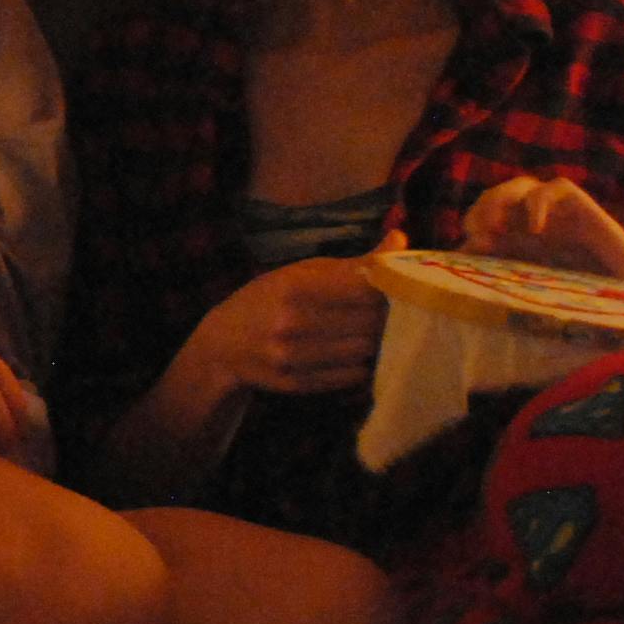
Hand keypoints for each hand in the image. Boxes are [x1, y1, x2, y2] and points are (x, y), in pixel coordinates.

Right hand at [184, 253, 390, 398]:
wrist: (223, 346)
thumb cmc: (268, 301)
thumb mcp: (301, 273)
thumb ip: (353, 262)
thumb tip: (400, 239)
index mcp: (294, 286)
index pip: (365, 288)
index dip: (389, 288)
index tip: (394, 288)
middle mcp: (291, 322)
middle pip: (370, 322)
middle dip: (386, 317)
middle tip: (390, 313)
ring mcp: (292, 356)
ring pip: (364, 350)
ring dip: (375, 342)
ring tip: (370, 333)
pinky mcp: (296, 384)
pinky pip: (351, 376)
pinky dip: (360, 365)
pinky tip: (351, 354)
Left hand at [457, 176, 623, 290]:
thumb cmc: (589, 314)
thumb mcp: (532, 296)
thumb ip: (502, 280)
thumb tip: (460, 264)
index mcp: (525, 248)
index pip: (489, 220)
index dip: (473, 225)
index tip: (464, 249)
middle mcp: (541, 230)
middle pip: (500, 198)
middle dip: (482, 207)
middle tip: (476, 230)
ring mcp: (563, 218)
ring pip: (524, 186)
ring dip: (502, 198)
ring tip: (494, 225)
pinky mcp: (587, 212)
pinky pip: (557, 187)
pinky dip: (539, 202)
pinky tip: (535, 229)